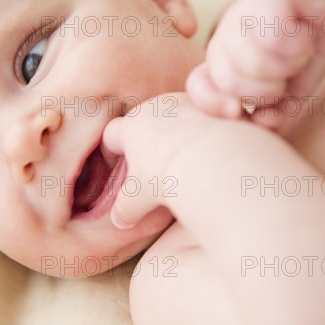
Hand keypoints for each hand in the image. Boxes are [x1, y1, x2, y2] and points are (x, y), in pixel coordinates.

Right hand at [102, 93, 226, 228]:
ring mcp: (183, 102)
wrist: (212, 159)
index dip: (113, 150)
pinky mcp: (210, 104)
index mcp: (131, 127)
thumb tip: (119, 221)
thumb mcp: (139, 199)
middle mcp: (155, 108)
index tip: (119, 165)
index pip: (112, 134)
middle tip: (156, 165)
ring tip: (187, 158)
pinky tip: (208, 150)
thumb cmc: (169, 177)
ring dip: (176, 131)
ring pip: (173, 115)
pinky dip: (201, 128)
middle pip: (144, 121)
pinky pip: (200, 114)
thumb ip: (125, 208)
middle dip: (147, 139)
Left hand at [186, 0, 324, 131]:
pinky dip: (297, 44)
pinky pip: (276, 33)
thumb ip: (273, 114)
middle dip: (264, 91)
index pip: (199, 86)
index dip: (215, 104)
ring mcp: (244, 13)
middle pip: (228, 79)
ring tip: (299, 55)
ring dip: (286, 66)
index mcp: (221, 63)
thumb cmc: (301, 55)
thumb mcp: (287, 92)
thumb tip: (260, 124)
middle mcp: (224, 38)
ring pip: (252, 58)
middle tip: (285, 78)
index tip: (240, 113)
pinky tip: (305, 37)